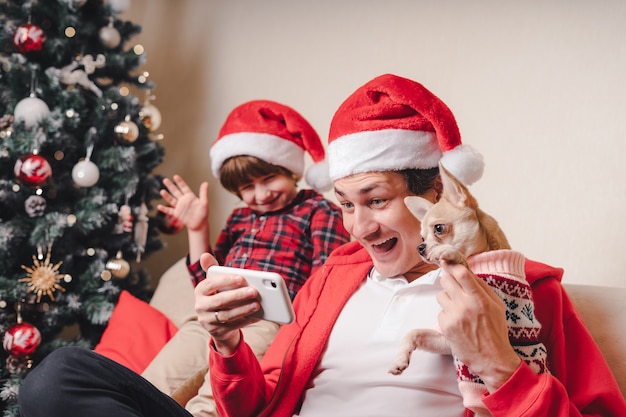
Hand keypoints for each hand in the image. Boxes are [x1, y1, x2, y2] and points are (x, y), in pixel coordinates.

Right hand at [157, 175, 208, 232]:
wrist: (200, 224)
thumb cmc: (203, 214)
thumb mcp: (204, 203)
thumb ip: (203, 193)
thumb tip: (205, 183)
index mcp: (190, 196)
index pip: (184, 187)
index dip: (180, 182)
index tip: (175, 176)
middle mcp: (183, 200)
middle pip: (175, 192)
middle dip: (170, 186)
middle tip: (165, 180)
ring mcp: (179, 207)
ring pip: (171, 200)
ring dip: (166, 196)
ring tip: (162, 191)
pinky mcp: (177, 214)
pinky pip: (169, 211)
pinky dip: (164, 209)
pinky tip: (159, 206)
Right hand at [194, 253, 261, 354]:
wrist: (215, 321)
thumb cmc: (218, 295)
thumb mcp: (215, 283)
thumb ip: (212, 269)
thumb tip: (205, 255)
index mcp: (200, 291)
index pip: (210, 283)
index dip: (225, 280)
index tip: (241, 277)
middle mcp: (200, 306)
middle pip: (220, 301)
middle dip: (238, 295)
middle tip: (254, 291)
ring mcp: (207, 320)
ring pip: (226, 315)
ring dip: (243, 309)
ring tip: (258, 304)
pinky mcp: (216, 331)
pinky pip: (233, 326)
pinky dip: (246, 320)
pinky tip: (257, 315)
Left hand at [437, 261, 520, 391]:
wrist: (492, 358)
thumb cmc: (496, 331)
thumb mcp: (497, 306)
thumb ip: (482, 288)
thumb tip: (467, 272)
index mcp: (480, 298)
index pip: (461, 274)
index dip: (451, 265)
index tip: (446, 261)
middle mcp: (465, 305)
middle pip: (446, 280)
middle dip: (448, 281)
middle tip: (454, 287)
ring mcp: (454, 316)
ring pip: (440, 295)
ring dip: (447, 299)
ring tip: (459, 310)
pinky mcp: (445, 326)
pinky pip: (440, 312)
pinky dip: (447, 316)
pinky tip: (458, 324)